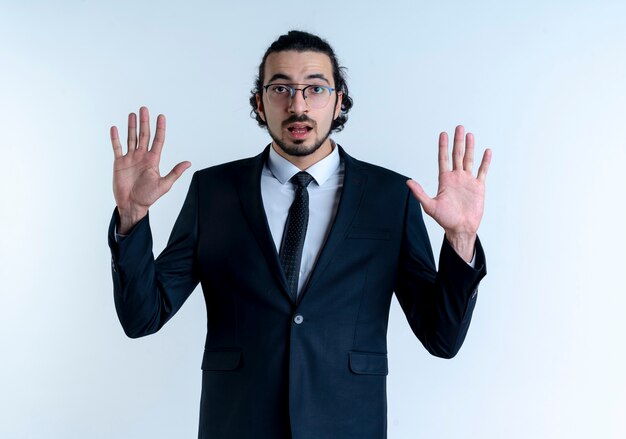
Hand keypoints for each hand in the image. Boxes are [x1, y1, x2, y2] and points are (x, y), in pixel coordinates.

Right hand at [110, 106, 190, 233]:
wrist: (132, 205)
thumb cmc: (148, 197)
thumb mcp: (164, 184)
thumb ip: (175, 172)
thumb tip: (188, 163)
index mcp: (153, 160)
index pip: (158, 140)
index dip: (160, 128)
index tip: (161, 116)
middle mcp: (142, 156)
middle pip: (144, 135)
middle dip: (144, 122)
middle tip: (144, 109)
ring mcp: (130, 158)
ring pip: (131, 138)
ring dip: (131, 126)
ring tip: (132, 114)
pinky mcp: (119, 163)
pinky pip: (117, 148)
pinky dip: (115, 138)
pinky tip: (115, 128)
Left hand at [407, 125, 490, 260]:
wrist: (460, 228)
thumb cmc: (445, 219)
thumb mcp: (430, 206)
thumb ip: (420, 193)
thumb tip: (408, 182)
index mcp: (445, 180)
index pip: (443, 159)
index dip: (443, 146)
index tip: (443, 134)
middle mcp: (456, 177)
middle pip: (457, 155)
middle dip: (457, 141)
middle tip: (459, 127)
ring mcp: (468, 181)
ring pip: (469, 160)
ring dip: (470, 147)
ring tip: (470, 134)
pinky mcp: (478, 187)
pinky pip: (482, 171)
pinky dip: (485, 161)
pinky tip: (486, 151)